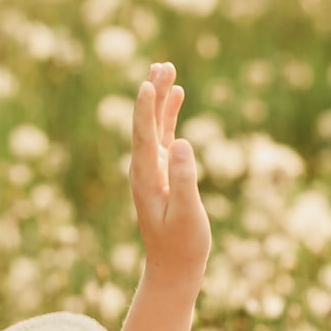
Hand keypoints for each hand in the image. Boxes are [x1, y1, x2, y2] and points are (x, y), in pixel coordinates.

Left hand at [129, 62, 208, 281]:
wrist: (173, 266)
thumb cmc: (183, 244)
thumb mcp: (187, 215)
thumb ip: (184, 179)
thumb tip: (182, 144)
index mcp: (147, 178)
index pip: (143, 136)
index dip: (144, 110)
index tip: (147, 84)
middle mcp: (144, 168)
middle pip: (146, 122)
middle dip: (153, 93)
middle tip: (162, 65)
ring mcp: (152, 167)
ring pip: (154, 124)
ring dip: (159, 97)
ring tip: (165, 69)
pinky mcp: (163, 170)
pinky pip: (164, 135)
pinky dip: (168, 114)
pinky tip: (176, 95)